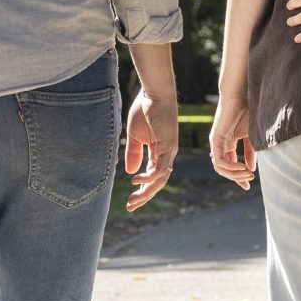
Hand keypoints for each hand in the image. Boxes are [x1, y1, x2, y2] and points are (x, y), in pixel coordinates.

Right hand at [121, 85, 177, 211]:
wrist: (153, 93)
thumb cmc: (144, 110)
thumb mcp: (134, 136)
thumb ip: (133, 154)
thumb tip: (130, 172)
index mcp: (157, 152)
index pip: (151, 177)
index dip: (141, 190)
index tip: (130, 201)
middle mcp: (166, 154)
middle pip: (158, 182)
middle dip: (144, 196)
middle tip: (131, 207)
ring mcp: (170, 151)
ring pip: (161, 178)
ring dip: (147, 191)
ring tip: (134, 199)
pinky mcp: (170, 145)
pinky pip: (161, 166)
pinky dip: (149, 176)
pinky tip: (137, 180)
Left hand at [209, 85, 254, 190]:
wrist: (242, 94)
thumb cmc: (248, 110)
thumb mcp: (252, 136)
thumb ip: (250, 152)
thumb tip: (250, 169)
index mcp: (228, 143)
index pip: (230, 165)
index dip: (238, 177)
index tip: (248, 187)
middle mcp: (220, 144)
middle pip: (224, 169)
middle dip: (236, 178)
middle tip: (248, 182)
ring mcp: (216, 142)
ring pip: (220, 168)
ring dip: (234, 175)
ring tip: (247, 175)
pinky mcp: (216, 139)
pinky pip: (220, 160)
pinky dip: (231, 167)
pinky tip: (243, 168)